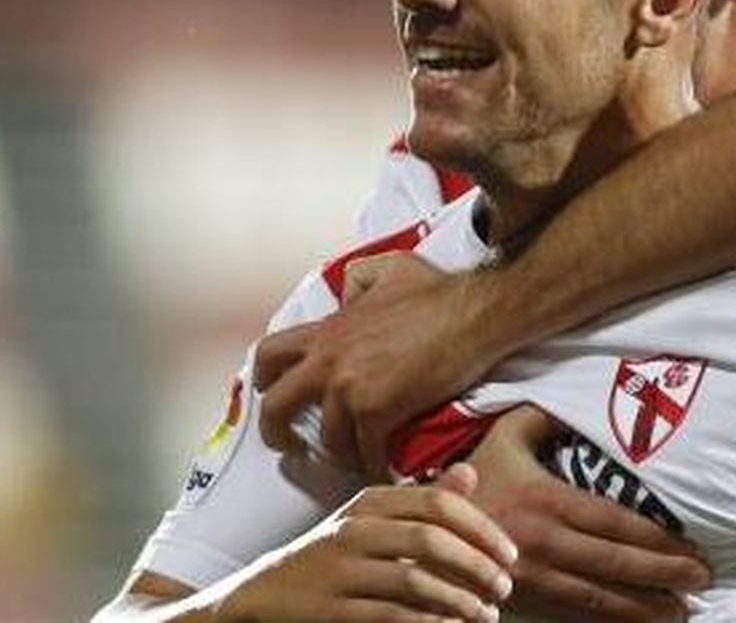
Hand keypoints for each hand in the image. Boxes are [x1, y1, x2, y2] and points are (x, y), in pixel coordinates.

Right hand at [219, 464, 518, 622]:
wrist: (264, 594)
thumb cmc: (331, 556)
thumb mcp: (371, 519)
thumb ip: (422, 499)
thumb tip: (469, 474)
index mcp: (369, 502)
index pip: (437, 503)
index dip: (481, 527)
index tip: (510, 553)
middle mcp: (353, 529)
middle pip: (431, 539)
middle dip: (477, 566)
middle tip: (504, 587)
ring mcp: (339, 569)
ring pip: (414, 581)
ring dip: (460, 601)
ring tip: (485, 614)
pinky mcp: (331, 609)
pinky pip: (391, 616)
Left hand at [254, 252, 493, 476]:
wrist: (471, 313)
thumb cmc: (438, 291)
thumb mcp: (387, 268)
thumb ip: (358, 279)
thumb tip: (348, 292)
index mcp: (327, 330)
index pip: (269, 355)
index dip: (264, 380)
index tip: (271, 395)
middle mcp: (328, 360)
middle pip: (275, 406)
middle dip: (276, 433)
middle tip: (291, 446)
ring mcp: (350, 388)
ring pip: (327, 440)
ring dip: (340, 455)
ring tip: (355, 458)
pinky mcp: (378, 411)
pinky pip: (366, 453)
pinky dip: (374, 465)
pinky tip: (384, 467)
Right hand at [467, 407, 709, 622]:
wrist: (424, 524)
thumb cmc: (473, 476)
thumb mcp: (505, 435)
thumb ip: (542, 416)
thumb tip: (577, 398)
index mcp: (546, 499)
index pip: (614, 523)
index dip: (657, 539)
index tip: (692, 547)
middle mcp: (543, 540)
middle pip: (615, 563)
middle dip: (664, 574)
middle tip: (702, 580)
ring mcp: (533, 575)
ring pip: (599, 597)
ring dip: (645, 607)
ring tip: (682, 610)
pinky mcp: (524, 599)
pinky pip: (574, 614)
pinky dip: (610, 621)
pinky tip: (637, 622)